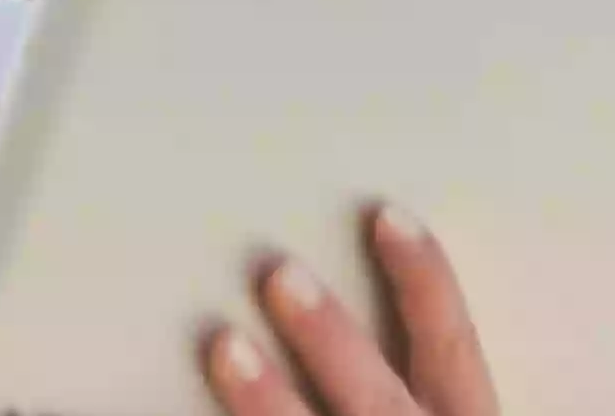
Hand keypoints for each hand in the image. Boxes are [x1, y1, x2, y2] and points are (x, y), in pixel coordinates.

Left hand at [201, 205, 498, 415]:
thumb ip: (401, 377)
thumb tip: (311, 294)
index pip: (451, 349)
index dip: (425, 283)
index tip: (385, 218)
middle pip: (379, 397)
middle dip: (331, 339)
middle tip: (277, 275)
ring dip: (271, 402)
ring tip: (223, 345)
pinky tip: (162, 410)